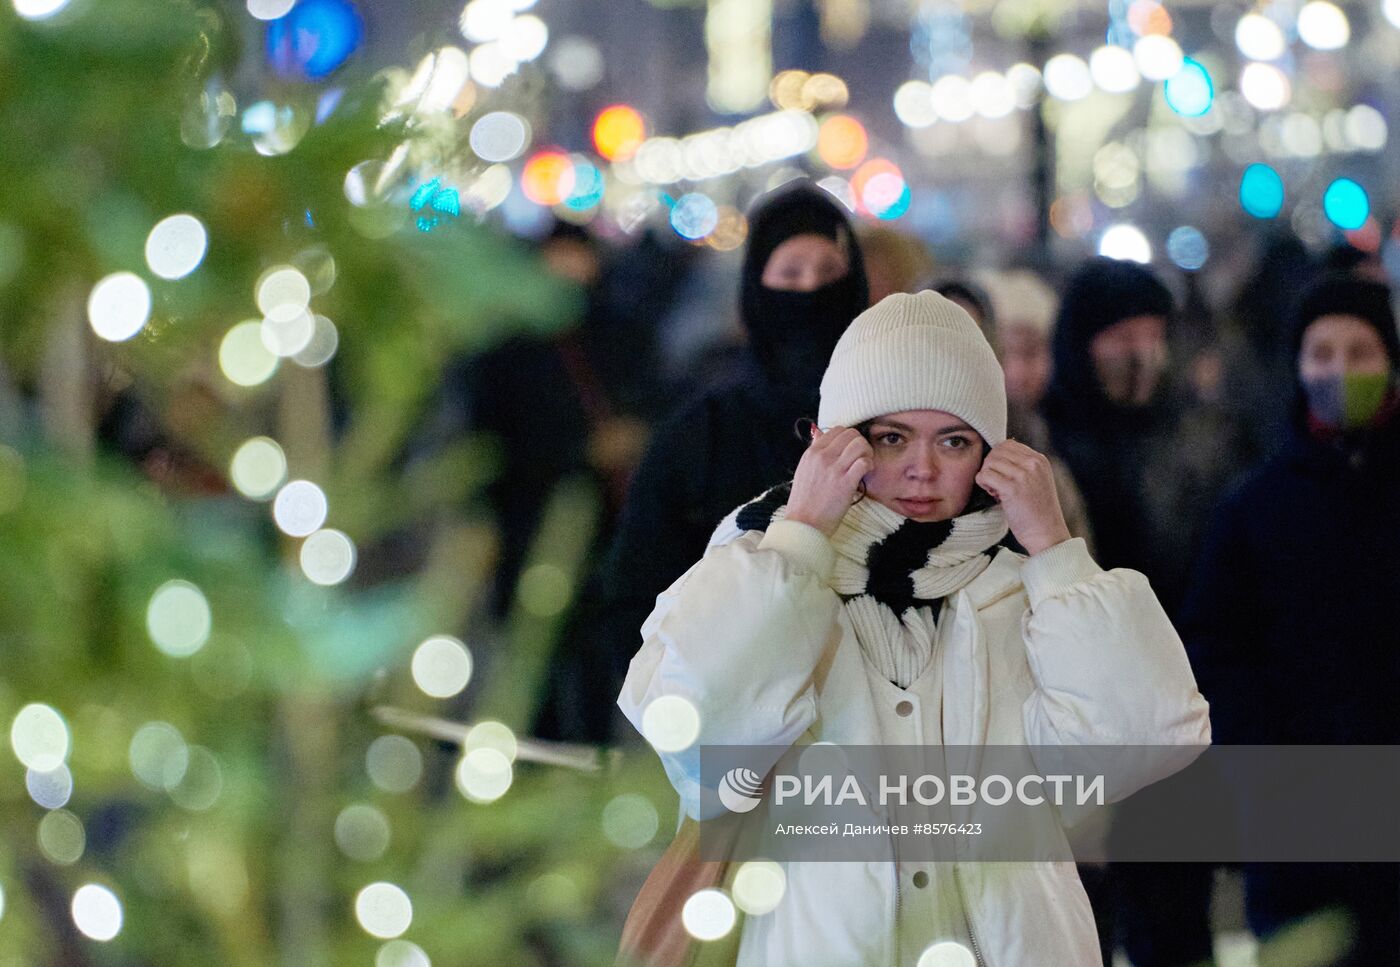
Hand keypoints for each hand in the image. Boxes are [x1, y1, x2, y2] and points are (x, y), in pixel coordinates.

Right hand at [785, 426, 872, 536]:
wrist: (804, 524)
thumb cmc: (804, 502)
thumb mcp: (803, 471)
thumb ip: (814, 452)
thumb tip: (819, 433)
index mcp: (811, 453)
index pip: (837, 430)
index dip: (849, 438)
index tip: (851, 450)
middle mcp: (822, 457)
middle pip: (851, 434)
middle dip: (860, 443)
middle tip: (861, 457)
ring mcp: (834, 469)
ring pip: (860, 444)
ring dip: (867, 452)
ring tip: (865, 464)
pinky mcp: (846, 482)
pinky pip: (864, 462)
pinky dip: (869, 465)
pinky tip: (866, 473)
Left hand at [974, 440, 1070, 555]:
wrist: (1046, 534)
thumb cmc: (1038, 511)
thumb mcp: (1037, 481)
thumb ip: (1022, 466)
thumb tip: (995, 456)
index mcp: (1039, 460)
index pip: (1008, 444)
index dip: (998, 459)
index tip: (1002, 475)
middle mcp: (1033, 464)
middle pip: (997, 451)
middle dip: (990, 466)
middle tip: (996, 483)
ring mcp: (1023, 475)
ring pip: (989, 462)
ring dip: (987, 476)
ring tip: (996, 491)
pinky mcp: (1012, 489)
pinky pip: (985, 475)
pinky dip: (983, 484)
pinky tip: (994, 495)